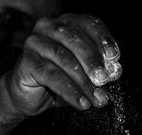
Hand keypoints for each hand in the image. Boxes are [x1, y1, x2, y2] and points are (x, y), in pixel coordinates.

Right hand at [6, 14, 121, 115]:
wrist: (27, 96)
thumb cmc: (55, 82)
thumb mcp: (79, 74)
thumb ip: (95, 71)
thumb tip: (112, 73)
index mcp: (66, 25)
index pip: (88, 25)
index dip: (103, 40)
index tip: (114, 58)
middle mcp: (48, 28)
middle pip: (75, 40)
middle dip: (93, 61)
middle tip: (104, 80)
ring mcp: (35, 43)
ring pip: (64, 60)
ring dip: (84, 82)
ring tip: (97, 99)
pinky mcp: (27, 62)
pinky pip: (52, 76)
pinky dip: (70, 91)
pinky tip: (81, 103)